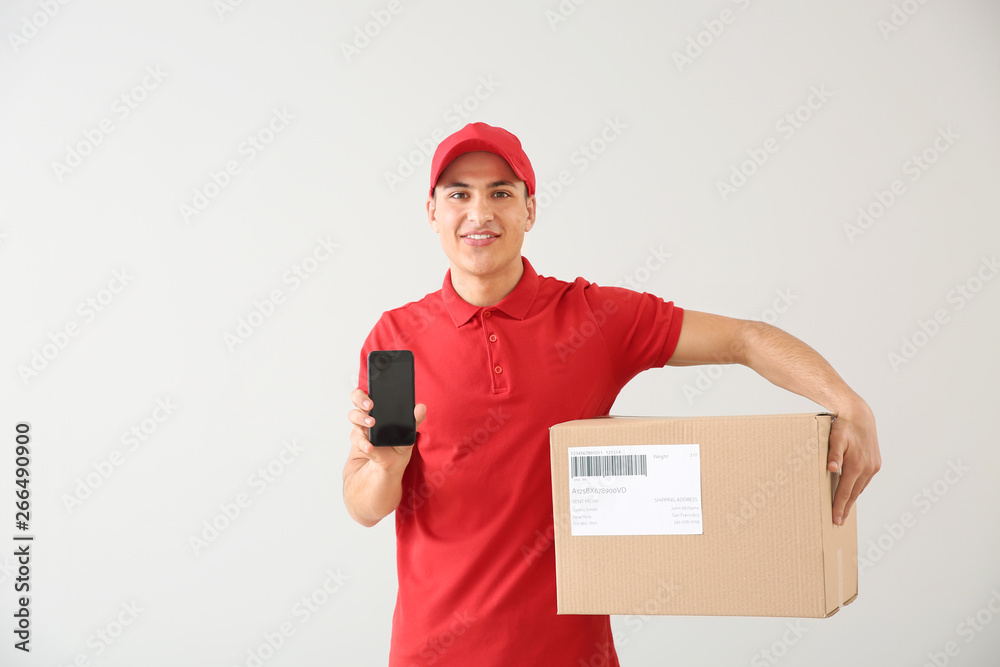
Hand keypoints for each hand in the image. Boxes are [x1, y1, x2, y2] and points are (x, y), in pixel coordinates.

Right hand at [348, 388, 425, 474]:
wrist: (388, 467)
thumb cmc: (397, 447)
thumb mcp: (409, 433)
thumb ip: (415, 420)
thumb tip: (421, 407)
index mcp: (380, 409)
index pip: (372, 392)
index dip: (371, 386)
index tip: (377, 388)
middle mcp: (368, 415)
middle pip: (356, 398)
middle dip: (361, 398)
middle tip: (370, 405)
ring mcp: (361, 427)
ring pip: (353, 415)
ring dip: (361, 418)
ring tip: (371, 423)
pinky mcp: (358, 441)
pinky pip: (356, 438)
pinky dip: (363, 442)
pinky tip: (369, 446)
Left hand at [826, 399, 880, 524]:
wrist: (860, 415)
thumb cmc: (844, 427)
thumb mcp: (835, 438)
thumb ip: (833, 454)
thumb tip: (831, 468)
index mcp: (856, 465)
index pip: (845, 492)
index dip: (839, 506)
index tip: (835, 519)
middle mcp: (867, 468)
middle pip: (854, 493)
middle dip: (845, 507)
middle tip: (838, 521)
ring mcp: (873, 466)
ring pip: (860, 488)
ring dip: (852, 499)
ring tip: (843, 510)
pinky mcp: (875, 463)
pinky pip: (865, 480)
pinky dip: (858, 488)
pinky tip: (852, 492)